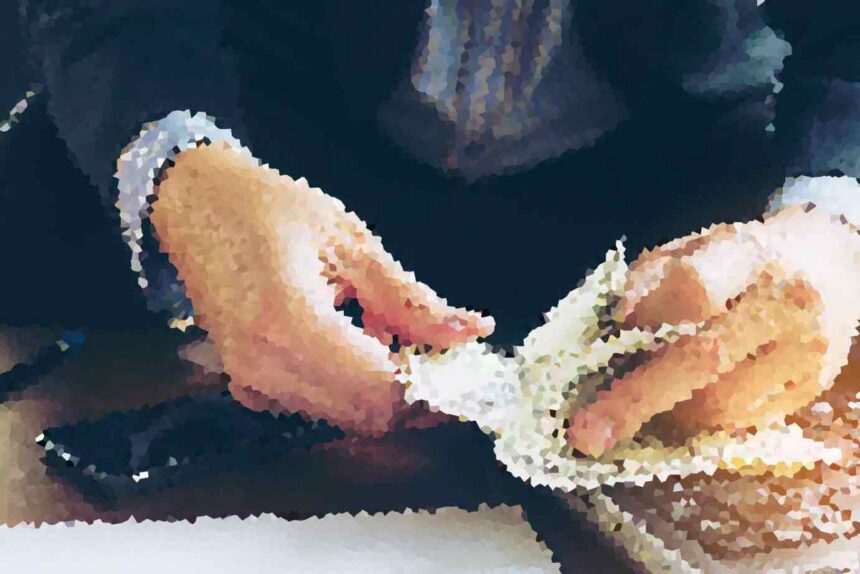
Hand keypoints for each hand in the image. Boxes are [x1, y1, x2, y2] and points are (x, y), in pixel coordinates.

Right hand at [150, 142, 492, 434]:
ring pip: (346, 415)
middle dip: (417, 395)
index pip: (381, 392)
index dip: (434, 390)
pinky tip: (365, 339)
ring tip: (404, 335)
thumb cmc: (270, 208)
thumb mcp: (351, 241)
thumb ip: (410, 297)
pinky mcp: (249, 385)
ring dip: (388, 389)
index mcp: (289, 324)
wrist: (194, 205)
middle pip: (367, 415)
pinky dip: (356, 386)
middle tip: (446, 353)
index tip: (468, 368)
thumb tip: (470, 332)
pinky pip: (320, 404)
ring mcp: (251, 383)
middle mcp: (265, 369)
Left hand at [567, 206, 859, 456]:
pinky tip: (686, 401)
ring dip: (667, 411)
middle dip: (635, 399)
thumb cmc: (738, 258)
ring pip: (719, 404)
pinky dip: (699, 419)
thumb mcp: (690, 249)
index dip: (641, 320)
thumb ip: (647, 283)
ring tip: (645, 397)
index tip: (602, 344)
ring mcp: (805, 350)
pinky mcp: (812, 389)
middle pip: (702, 358)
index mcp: (747, 253)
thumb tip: (609, 330)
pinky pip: (739, 423)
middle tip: (586, 435)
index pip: (692, 288)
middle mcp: (784, 302)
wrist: (827, 262)